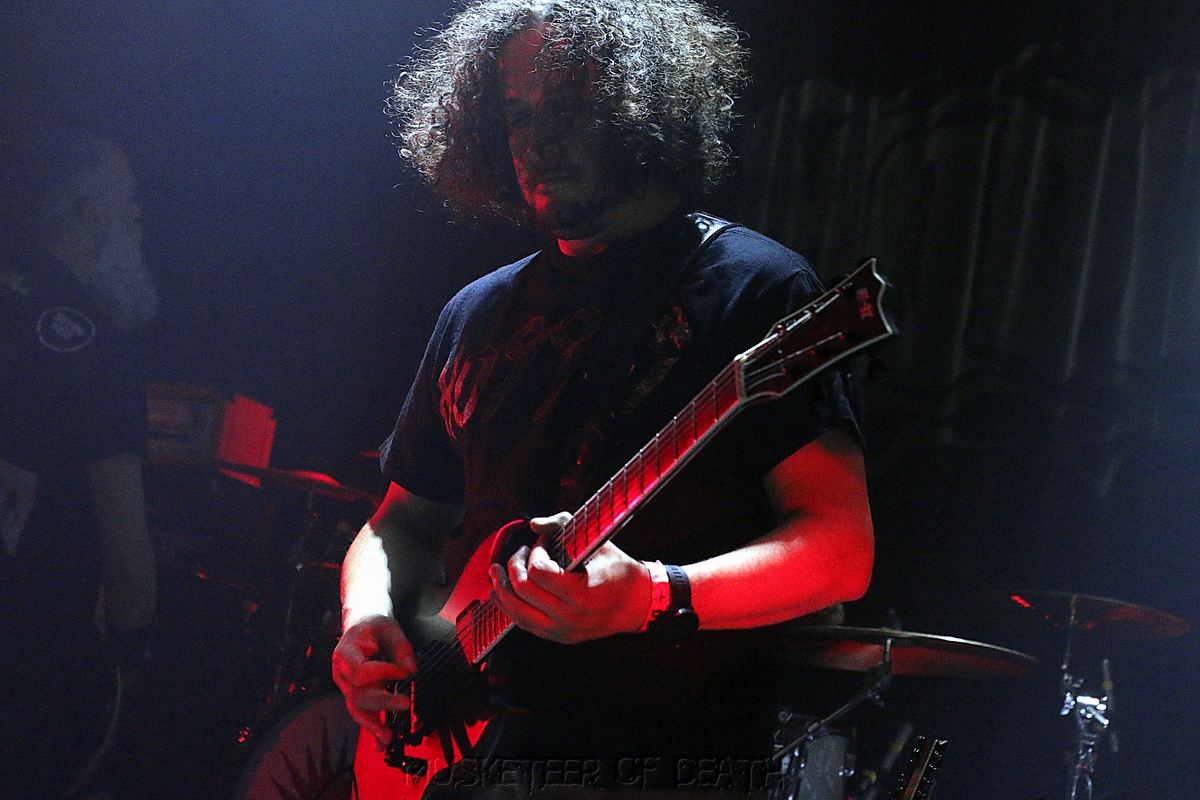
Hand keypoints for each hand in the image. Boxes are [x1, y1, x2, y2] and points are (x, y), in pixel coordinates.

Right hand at [332, 614, 416, 748]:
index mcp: (344, 654)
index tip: (402, 673)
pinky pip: (363, 713)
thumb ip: (401, 648)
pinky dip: (372, 728)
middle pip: (357, 695)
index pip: (359, 672)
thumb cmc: (374, 626)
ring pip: (357, 710)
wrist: (362, 625)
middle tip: (406, 704)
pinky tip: (382, 744)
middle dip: (382, 702)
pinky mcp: (357, 695)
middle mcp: (341, 674)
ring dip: (373, 725)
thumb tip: (409, 671)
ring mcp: (347, 687)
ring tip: (388, 739)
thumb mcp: (390, 628)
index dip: (381, 674)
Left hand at [488, 512, 650, 643]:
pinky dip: (510, 608)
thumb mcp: (597, 541)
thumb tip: (533, 524)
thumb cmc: (619, 571)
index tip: (542, 545)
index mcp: (580, 594)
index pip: (538, 572)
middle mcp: (569, 617)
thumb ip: (563, 525)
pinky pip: (525, 624)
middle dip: (514, 566)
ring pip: (517, 613)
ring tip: (496, 573)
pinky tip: (503, 594)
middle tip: (519, 554)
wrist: (637, 603)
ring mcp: (562, 630)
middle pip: (523, 591)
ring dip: (502, 590)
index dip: (535, 553)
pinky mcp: (557, 636)